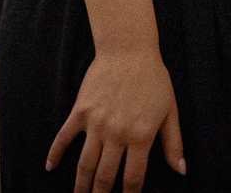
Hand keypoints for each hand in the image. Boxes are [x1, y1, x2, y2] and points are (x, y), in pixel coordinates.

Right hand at [47, 46, 185, 192]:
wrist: (129, 49)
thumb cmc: (154, 79)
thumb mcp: (170, 111)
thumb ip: (173, 143)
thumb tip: (181, 169)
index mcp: (140, 137)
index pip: (133, 178)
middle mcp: (116, 134)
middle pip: (105, 177)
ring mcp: (96, 124)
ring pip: (85, 164)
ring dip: (80, 184)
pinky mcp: (80, 112)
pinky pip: (64, 137)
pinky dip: (55, 153)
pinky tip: (49, 167)